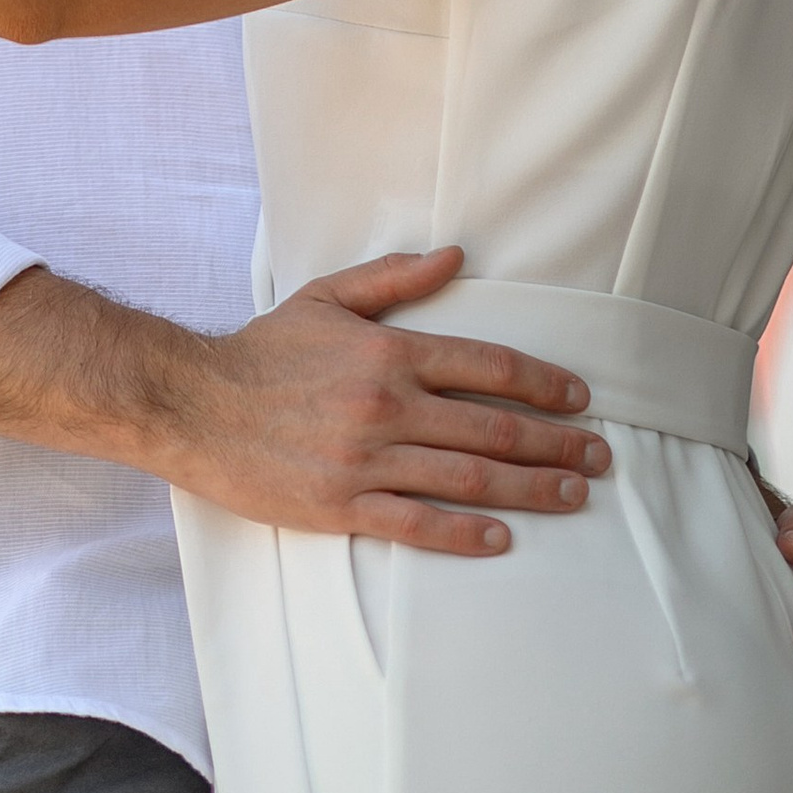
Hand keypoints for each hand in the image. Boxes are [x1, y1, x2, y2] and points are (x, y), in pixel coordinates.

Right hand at [185, 249, 608, 552]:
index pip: (485, 365)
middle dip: (555, 443)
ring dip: (529, 488)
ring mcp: (366, 459)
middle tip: (599, 457)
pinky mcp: (343, 504)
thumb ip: (394, 278)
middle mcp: (385, 405)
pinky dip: (465, 533)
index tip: (579, 399)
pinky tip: (503, 537)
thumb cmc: (264, 351)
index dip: (541, 383)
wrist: (194, 403)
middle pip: (491, 426)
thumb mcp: (326, 297)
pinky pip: (417, 523)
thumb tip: (457, 255)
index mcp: (387, 352)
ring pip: (468, 477)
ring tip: (573, 496)